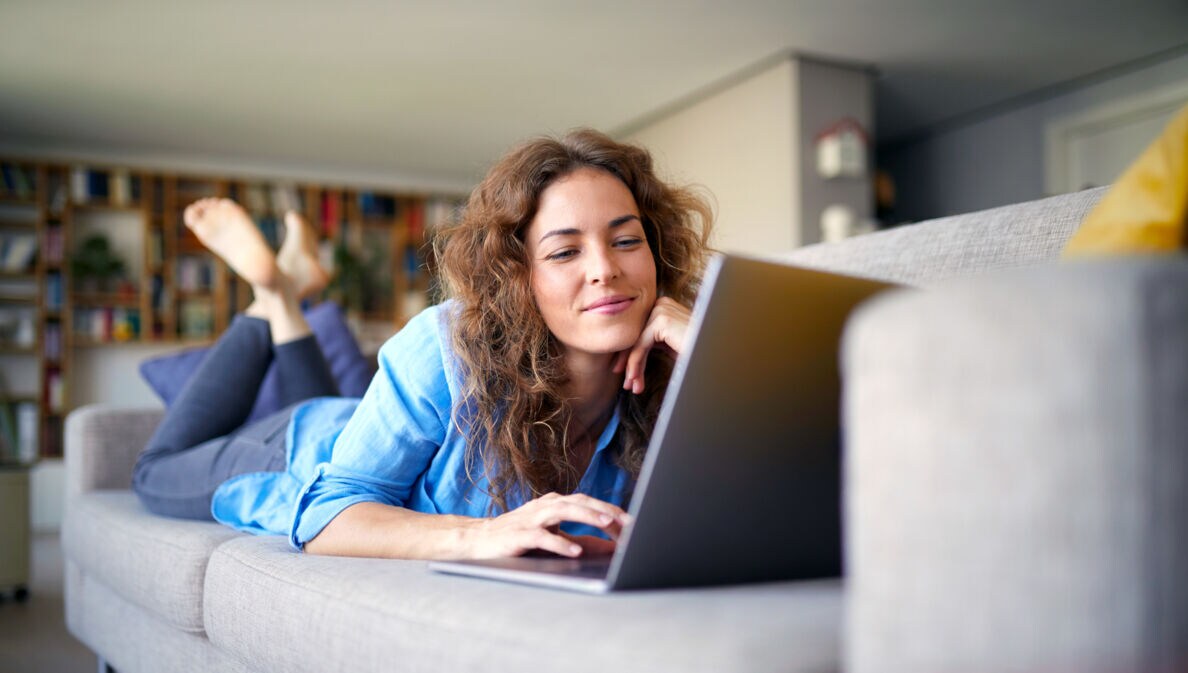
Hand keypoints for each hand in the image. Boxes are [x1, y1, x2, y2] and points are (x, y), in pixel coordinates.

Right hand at [463, 493, 630, 558]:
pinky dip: (559, 543)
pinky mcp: (519, 535)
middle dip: (605, 510)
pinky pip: (542, 536)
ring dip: (587, 516)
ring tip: (608, 524)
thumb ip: (584, 541)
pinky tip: (575, 551)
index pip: (587, 502)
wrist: (479, 540)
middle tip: (628, 521)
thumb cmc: (520, 538)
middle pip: (580, 501)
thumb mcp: (556, 537)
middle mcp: (545, 506)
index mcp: (555, 504)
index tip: (631, 522)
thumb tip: (614, 547)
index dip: (609, 510)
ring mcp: (531, 518)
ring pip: (563, 510)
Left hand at [613, 297, 691, 393]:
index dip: (631, 353)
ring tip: (632, 385)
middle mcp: (663, 304)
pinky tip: (636, 378)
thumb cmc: (697, 351)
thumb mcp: (670, 346)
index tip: (629, 375)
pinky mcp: (662, 320)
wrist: (715, 355)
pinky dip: (636, 364)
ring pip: (636, 342)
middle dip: (629, 361)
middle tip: (627, 383)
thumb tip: (630, 355)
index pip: (639, 331)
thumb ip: (655, 342)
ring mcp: (663, 310)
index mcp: (664, 307)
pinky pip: (640, 345)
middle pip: (635, 335)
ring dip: (633, 366)